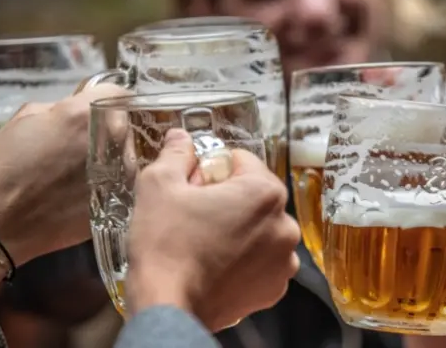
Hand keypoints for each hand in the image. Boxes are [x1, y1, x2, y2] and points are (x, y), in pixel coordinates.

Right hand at [0, 84, 129, 271]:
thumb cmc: (3, 168)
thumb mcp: (26, 119)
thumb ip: (63, 108)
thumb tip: (80, 108)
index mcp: (86, 116)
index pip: (119, 94)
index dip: (107, 99)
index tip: (99, 108)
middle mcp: (112, 143)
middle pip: (126, 125)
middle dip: (111, 128)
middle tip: (87, 141)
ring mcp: (120, 175)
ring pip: (129, 155)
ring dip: (115, 156)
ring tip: (87, 169)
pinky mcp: (121, 201)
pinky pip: (125, 182)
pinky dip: (113, 182)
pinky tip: (89, 190)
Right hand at [126, 129, 299, 330]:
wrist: (168, 307)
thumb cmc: (165, 245)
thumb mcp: (160, 185)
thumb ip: (176, 154)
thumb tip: (180, 138)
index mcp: (265, 193)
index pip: (241, 161)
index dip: (211, 169)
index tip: (193, 186)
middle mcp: (285, 225)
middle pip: (253, 195)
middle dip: (227, 198)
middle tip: (194, 214)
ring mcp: (283, 261)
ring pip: (259, 227)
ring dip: (238, 228)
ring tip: (204, 241)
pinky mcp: (273, 288)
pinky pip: (261, 260)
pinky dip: (244, 258)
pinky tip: (216, 263)